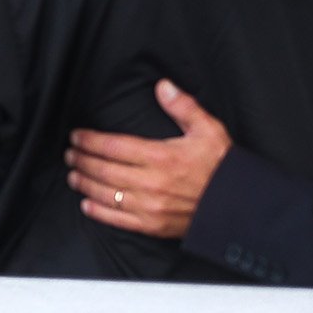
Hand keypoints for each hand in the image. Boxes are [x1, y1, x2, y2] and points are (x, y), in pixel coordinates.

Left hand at [65, 79, 232, 239]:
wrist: (242, 207)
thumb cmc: (224, 167)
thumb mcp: (209, 130)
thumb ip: (183, 107)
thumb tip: (163, 85)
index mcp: (161, 157)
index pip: (113, 146)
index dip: (89, 141)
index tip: (76, 136)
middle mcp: (151, 183)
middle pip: (103, 170)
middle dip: (82, 160)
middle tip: (69, 154)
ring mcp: (151, 207)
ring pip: (106, 194)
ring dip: (84, 184)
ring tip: (73, 175)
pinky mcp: (153, 226)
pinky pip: (118, 220)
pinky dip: (98, 212)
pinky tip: (86, 204)